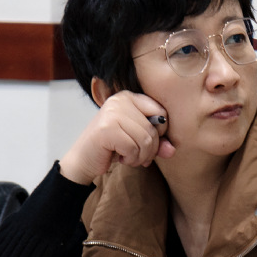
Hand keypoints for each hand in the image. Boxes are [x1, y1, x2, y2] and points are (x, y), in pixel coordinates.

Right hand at [59, 91, 175, 184]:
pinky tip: (120, 158)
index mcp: (129, 97)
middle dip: (150, 150)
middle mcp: (120, 100)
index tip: (148, 143)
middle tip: (139, 157)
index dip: (161, 132)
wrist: (84, 159)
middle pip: (153, 128)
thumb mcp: (138, 141)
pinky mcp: (106, 129)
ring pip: (145, 139)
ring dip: (140, 156)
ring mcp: (112, 113)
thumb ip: (157, 142)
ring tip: (129, 157)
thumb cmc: (112, 147)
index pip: (161, 112)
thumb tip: (172, 150)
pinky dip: (131, 159)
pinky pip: (133, 148)